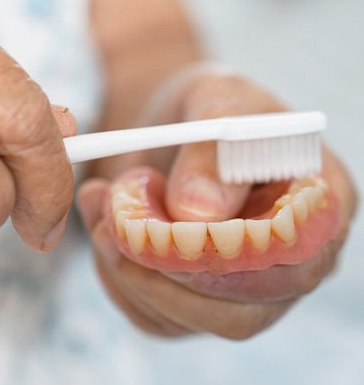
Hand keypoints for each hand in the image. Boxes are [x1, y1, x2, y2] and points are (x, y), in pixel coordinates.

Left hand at [78, 72, 356, 338]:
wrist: (176, 129)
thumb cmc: (210, 109)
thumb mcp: (217, 101)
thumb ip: (212, 148)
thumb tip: (198, 212)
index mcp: (315, 208)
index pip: (299, 258)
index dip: (238, 257)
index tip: (177, 226)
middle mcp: (282, 260)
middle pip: (241, 311)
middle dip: (167, 272)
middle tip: (116, 221)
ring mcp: (237, 286)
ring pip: (188, 318)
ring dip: (131, 271)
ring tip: (103, 204)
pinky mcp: (192, 296)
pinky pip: (153, 314)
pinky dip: (116, 277)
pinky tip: (103, 225)